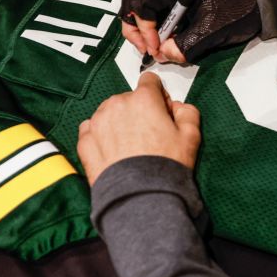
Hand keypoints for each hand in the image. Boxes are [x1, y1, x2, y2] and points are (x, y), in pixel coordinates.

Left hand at [77, 73, 201, 184]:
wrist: (140, 195)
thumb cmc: (165, 166)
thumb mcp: (191, 136)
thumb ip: (188, 112)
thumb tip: (178, 107)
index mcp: (143, 99)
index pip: (149, 81)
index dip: (159, 95)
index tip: (162, 111)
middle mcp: (117, 105)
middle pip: (129, 98)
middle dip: (139, 111)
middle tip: (149, 136)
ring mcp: (97, 122)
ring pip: (109, 112)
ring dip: (119, 122)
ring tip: (130, 147)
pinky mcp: (85, 140)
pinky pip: (92, 129)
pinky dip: (101, 136)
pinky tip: (113, 151)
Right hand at [118, 0, 260, 63]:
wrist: (262, 0)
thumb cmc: (240, 9)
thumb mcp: (211, 32)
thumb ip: (185, 45)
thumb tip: (163, 55)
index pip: (140, 2)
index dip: (143, 29)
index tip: (155, 48)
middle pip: (135, 0)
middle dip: (136, 27)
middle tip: (148, 49)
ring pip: (145, 4)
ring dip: (146, 27)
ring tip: (158, 47)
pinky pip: (159, 8)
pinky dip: (158, 25)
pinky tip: (168, 40)